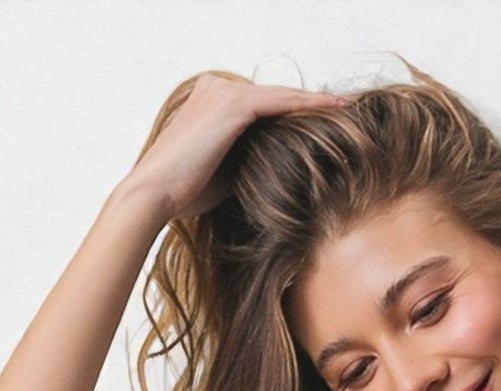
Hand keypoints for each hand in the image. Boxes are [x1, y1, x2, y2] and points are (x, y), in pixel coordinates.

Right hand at [122, 71, 347, 222]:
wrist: (155, 193)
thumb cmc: (185, 191)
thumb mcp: (224, 169)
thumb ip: (247, 155)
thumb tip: (279, 163)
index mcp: (208, 100)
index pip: (259, 103)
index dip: (290, 111)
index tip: (321, 118)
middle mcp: (215, 88)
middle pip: (272, 95)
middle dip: (306, 103)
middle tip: (342, 108)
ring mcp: (222, 93)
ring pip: (279, 95)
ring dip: (313, 102)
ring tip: (345, 108)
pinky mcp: (232, 107)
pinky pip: (279, 102)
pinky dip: (307, 104)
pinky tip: (332, 107)